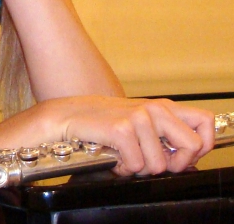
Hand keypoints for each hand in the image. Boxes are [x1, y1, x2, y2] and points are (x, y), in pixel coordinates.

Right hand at [50, 96, 214, 175]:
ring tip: (124, 155)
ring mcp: (139, 118)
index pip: (205, 122)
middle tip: (151, 160)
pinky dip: (123, 168)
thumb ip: (165, 134)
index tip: (181, 155)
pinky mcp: (122, 129)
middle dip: (174, 164)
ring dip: (140, 167)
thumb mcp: (140, 124)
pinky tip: (113, 155)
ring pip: (160, 165)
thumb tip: (186, 159)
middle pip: (193, 146)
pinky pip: (136, 165)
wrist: (69, 117)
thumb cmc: (105, 124)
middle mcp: (154, 109)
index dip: (201, 147)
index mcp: (163, 107)